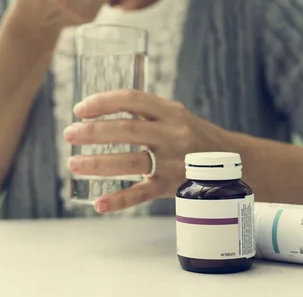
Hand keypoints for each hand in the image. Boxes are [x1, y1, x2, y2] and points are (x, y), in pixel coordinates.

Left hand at [64, 90, 227, 212]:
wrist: (233, 163)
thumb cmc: (192, 135)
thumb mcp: (173, 116)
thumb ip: (142, 112)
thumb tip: (95, 110)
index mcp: (170, 112)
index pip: (132, 99)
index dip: (103, 102)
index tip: (79, 109)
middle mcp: (173, 134)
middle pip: (127, 131)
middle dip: (93, 132)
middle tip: (69, 134)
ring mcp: (173, 162)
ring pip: (131, 162)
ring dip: (98, 164)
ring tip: (73, 163)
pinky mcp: (173, 187)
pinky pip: (143, 194)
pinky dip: (120, 200)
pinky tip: (99, 203)